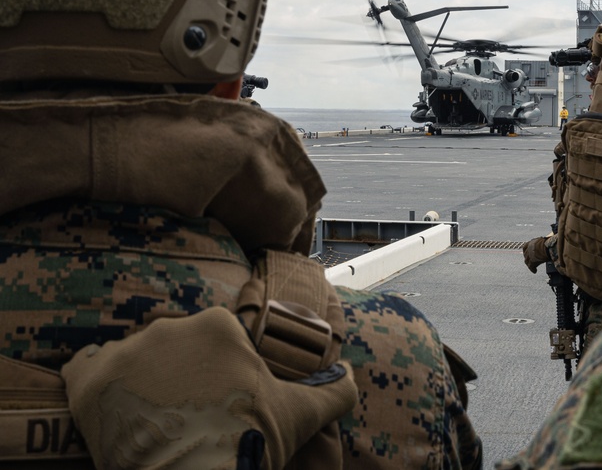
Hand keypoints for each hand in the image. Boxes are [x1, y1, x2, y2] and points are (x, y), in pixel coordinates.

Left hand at [61, 307, 356, 469]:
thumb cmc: (248, 441)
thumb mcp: (301, 414)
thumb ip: (334, 390)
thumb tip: (351, 375)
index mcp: (217, 326)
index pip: (213, 340)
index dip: (218, 373)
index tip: (219, 401)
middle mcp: (168, 327)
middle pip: (171, 346)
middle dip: (178, 373)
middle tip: (186, 414)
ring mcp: (125, 352)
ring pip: (132, 357)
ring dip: (138, 380)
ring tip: (149, 419)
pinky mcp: (88, 380)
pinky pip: (84, 368)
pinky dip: (95, 383)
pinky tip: (111, 407)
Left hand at [522, 234, 553, 272]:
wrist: (548, 247)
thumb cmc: (548, 243)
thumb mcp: (543, 242)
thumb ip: (541, 244)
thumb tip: (544, 246)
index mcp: (531, 243)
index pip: (525, 247)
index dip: (526, 251)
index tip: (527, 253)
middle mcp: (529, 249)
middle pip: (526, 255)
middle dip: (527, 258)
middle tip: (530, 261)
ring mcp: (529, 255)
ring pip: (527, 261)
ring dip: (529, 264)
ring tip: (532, 267)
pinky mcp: (532, 261)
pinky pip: (531, 267)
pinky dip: (532, 269)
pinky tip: (535, 271)